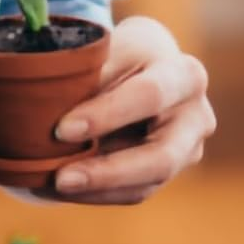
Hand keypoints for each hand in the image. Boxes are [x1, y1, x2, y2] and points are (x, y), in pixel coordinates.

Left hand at [48, 15, 215, 203]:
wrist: (151, 68)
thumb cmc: (127, 56)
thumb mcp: (113, 50)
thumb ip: (90, 77)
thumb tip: (46, 109)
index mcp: (186, 76)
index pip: (150, 96)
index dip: (107, 115)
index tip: (62, 129)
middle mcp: (197, 118)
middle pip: (161, 157)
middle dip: (108, 171)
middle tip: (61, 179)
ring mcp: (188, 151)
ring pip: (146, 182)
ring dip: (96, 188)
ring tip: (52, 184)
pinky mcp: (170, 172)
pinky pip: (134, 192)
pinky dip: (97, 193)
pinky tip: (61, 187)